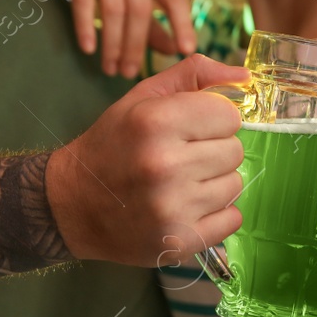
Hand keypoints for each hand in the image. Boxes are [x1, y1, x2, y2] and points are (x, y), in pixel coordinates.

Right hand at [0, 0, 195, 76]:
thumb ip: (154, 22)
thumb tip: (175, 50)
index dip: (183, 23)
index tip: (185, 50)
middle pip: (140, 9)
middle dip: (136, 46)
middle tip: (129, 73)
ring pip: (113, 8)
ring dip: (112, 43)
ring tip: (109, 68)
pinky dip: (86, 27)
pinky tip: (88, 49)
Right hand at [46, 54, 247, 264]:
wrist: (72, 205)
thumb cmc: (112, 145)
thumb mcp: (142, 97)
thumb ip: (195, 74)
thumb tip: (245, 76)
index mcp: (155, 122)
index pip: (229, 115)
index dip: (213, 120)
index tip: (191, 128)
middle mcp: (164, 165)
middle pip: (234, 151)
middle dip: (213, 150)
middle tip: (182, 158)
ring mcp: (173, 208)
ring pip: (235, 185)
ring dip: (215, 182)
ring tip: (182, 183)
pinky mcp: (180, 241)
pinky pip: (232, 219)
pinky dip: (217, 214)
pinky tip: (188, 207)